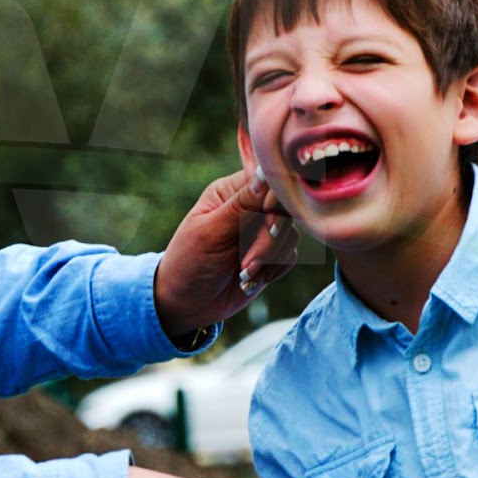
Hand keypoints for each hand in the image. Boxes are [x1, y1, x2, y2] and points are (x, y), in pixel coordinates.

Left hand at [153, 164, 298, 342]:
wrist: (187, 305)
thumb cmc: (189, 263)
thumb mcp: (211, 233)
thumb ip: (242, 204)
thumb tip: (268, 172)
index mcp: (230, 192)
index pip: (267, 181)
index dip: (275, 201)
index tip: (268, 223)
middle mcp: (249, 208)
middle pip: (284, 211)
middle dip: (268, 242)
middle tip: (245, 264)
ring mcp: (261, 232)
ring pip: (290, 236)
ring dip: (268, 260)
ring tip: (242, 276)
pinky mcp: (271, 255)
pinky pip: (290, 256)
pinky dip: (272, 271)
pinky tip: (249, 282)